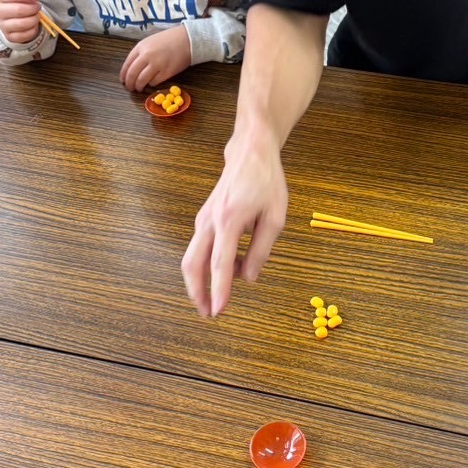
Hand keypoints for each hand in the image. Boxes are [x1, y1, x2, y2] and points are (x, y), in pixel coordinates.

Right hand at [0, 0, 41, 44]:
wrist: (19, 19)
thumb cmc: (21, 2)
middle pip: (17, 10)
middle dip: (32, 8)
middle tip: (38, 7)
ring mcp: (3, 26)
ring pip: (21, 24)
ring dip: (33, 19)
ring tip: (37, 16)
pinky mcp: (10, 37)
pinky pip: (24, 35)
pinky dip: (33, 30)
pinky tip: (33, 25)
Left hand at [119, 28, 191, 91]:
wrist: (187, 40)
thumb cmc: (169, 40)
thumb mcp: (150, 42)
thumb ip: (140, 53)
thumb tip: (132, 68)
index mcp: (141, 47)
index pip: (127, 64)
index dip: (123, 75)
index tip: (123, 80)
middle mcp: (146, 56)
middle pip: (132, 74)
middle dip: (129, 84)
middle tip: (130, 88)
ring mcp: (156, 64)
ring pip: (141, 80)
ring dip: (138, 87)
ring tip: (139, 88)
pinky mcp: (166, 72)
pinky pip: (154, 82)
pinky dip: (151, 84)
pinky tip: (151, 82)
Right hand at [182, 130, 287, 314]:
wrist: (250, 153)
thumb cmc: (266, 182)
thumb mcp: (275, 217)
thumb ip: (262, 250)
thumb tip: (249, 279)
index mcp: (229, 220)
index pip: (221, 264)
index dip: (219, 290)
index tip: (219, 311)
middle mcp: (210, 221)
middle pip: (192, 264)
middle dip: (197, 293)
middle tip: (207, 314)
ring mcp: (203, 219)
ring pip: (192, 258)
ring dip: (199, 282)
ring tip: (213, 300)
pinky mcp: (204, 219)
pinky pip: (200, 248)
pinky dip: (206, 266)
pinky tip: (224, 272)